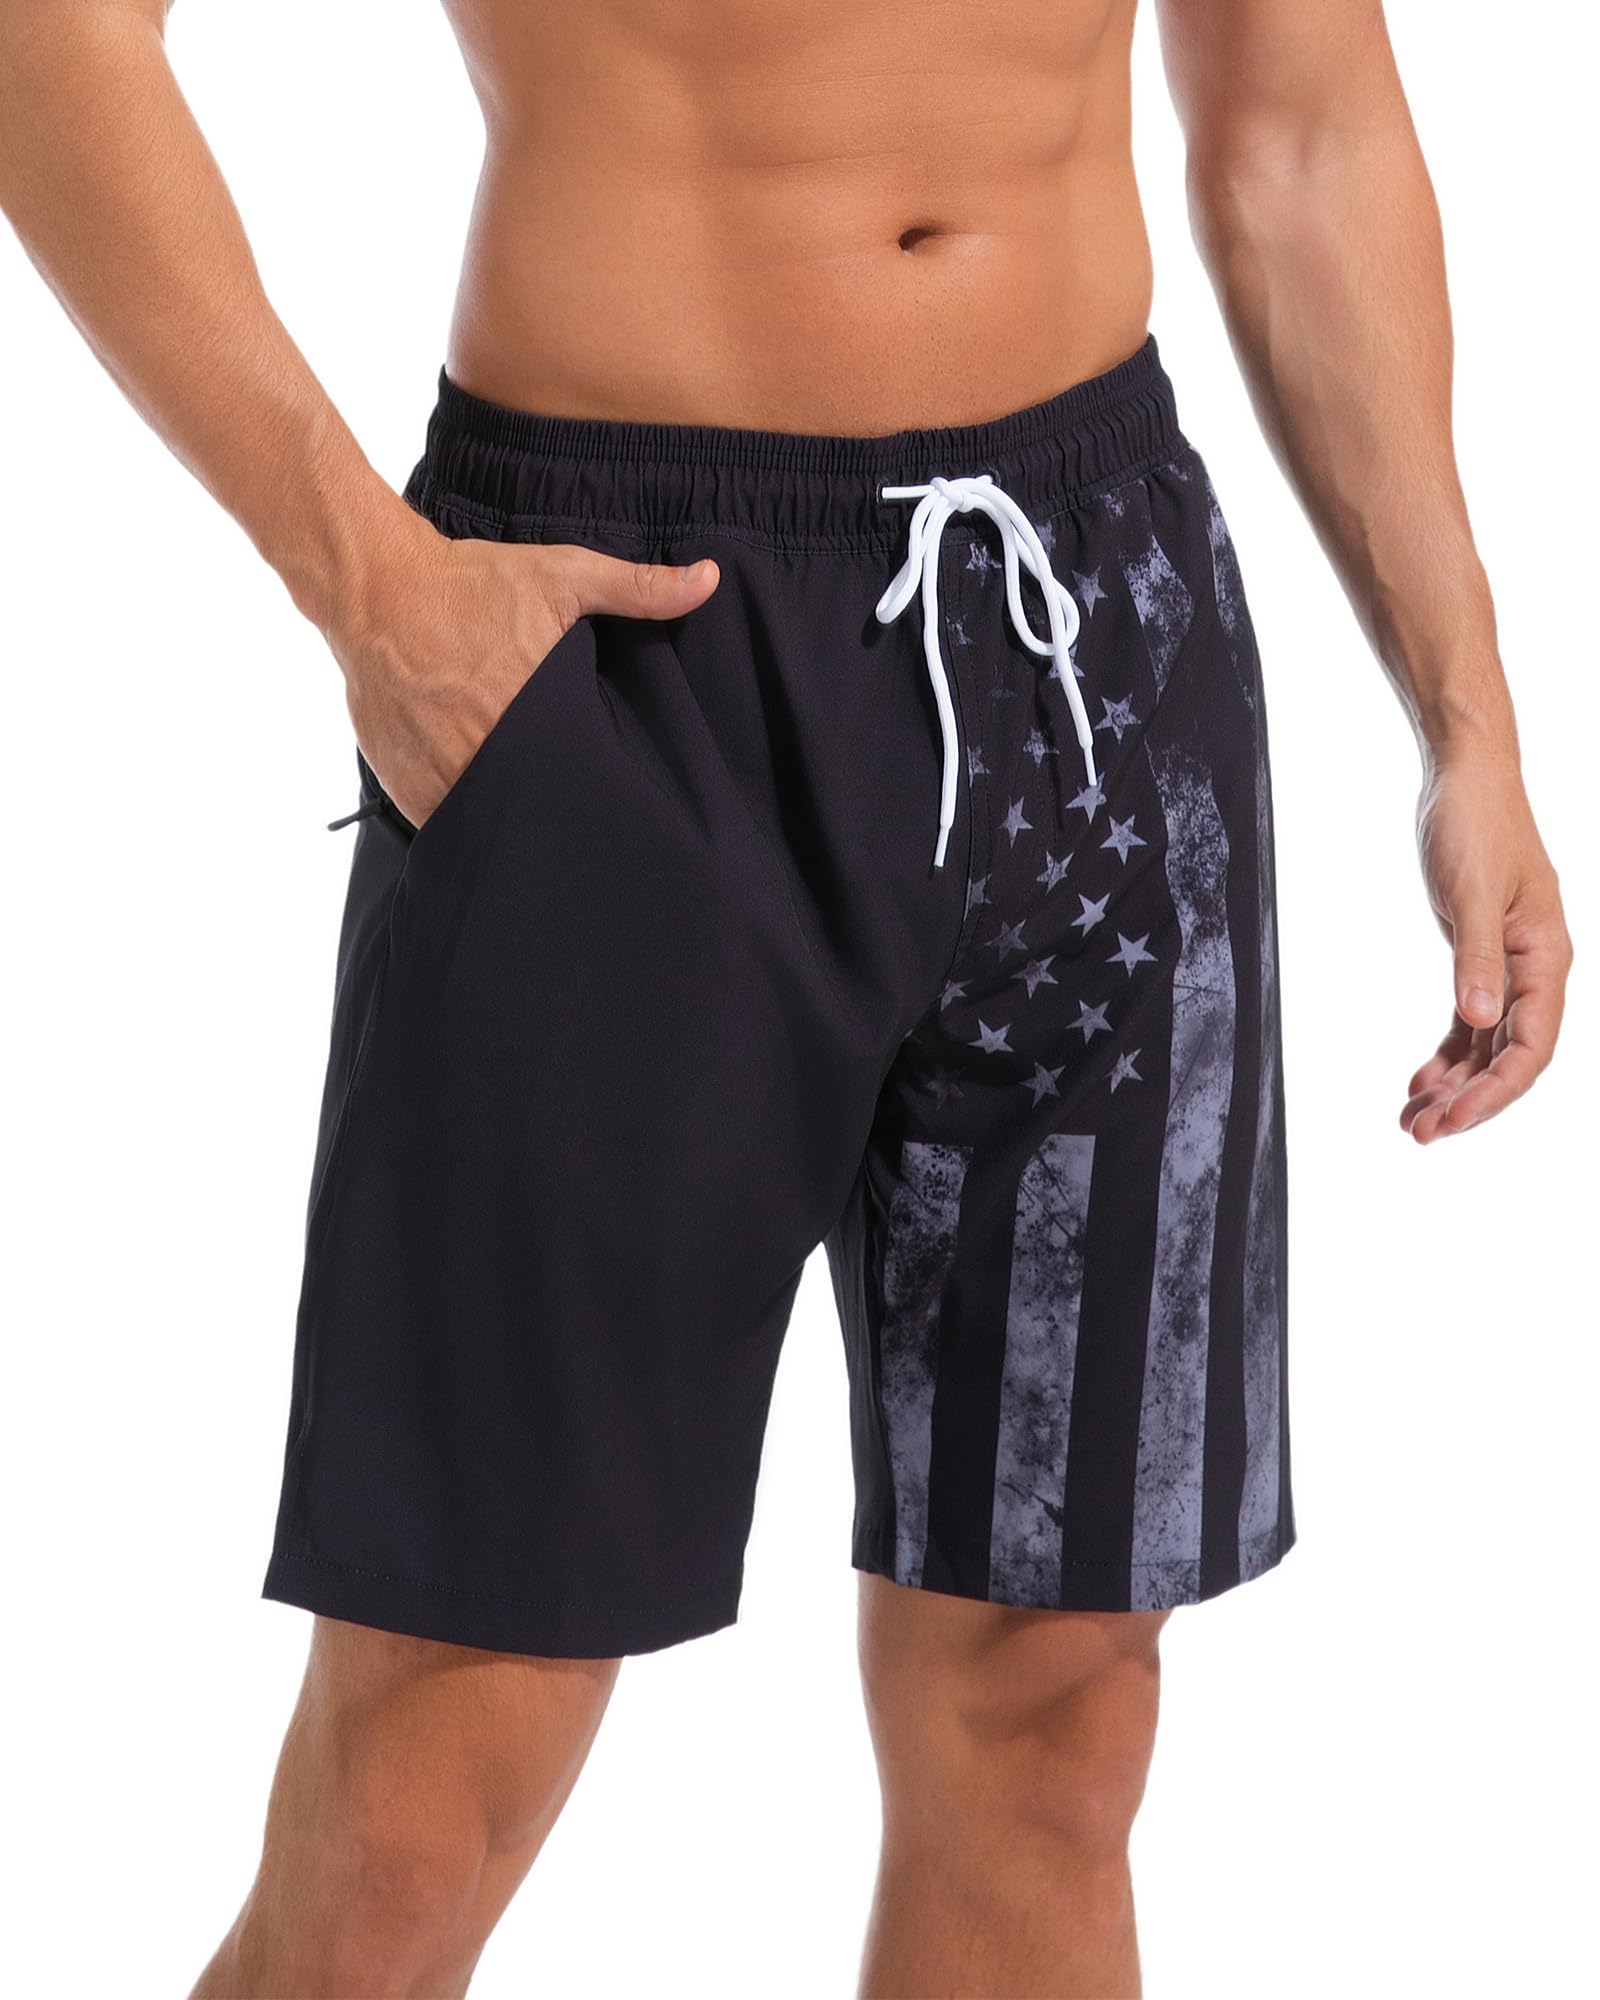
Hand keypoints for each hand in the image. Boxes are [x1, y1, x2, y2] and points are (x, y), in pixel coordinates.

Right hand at [327, 505, 719, 828]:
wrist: (377, 590)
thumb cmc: (471, 583)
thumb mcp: (562, 575)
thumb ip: (637, 587)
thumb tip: (707, 580)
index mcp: (533, 712)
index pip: (581, 777)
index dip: (598, 787)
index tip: (609, 788)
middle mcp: (485, 753)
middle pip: (537, 805)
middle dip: (554, 804)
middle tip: (569, 796)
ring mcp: (442, 776)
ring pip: (491, 821)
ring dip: (509, 816)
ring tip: (528, 806)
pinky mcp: (408, 788)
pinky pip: (447, 823)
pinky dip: (465, 817)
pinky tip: (481, 802)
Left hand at [1402, 743, 1571, 1141]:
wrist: (1466, 779)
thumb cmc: (1474, 825)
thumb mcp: (1469, 893)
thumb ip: (1476, 960)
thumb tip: (1482, 1020)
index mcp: (1545, 956)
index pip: (1532, 1045)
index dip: (1494, 1091)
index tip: (1451, 1120)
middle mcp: (1535, 968)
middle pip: (1511, 1056)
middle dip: (1468, 1101)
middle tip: (1418, 1133)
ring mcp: (1510, 966)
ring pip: (1488, 1045)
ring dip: (1453, 1085)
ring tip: (1410, 1119)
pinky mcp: (1480, 957)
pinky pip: (1470, 1022)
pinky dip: (1448, 1054)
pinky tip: (1420, 1080)